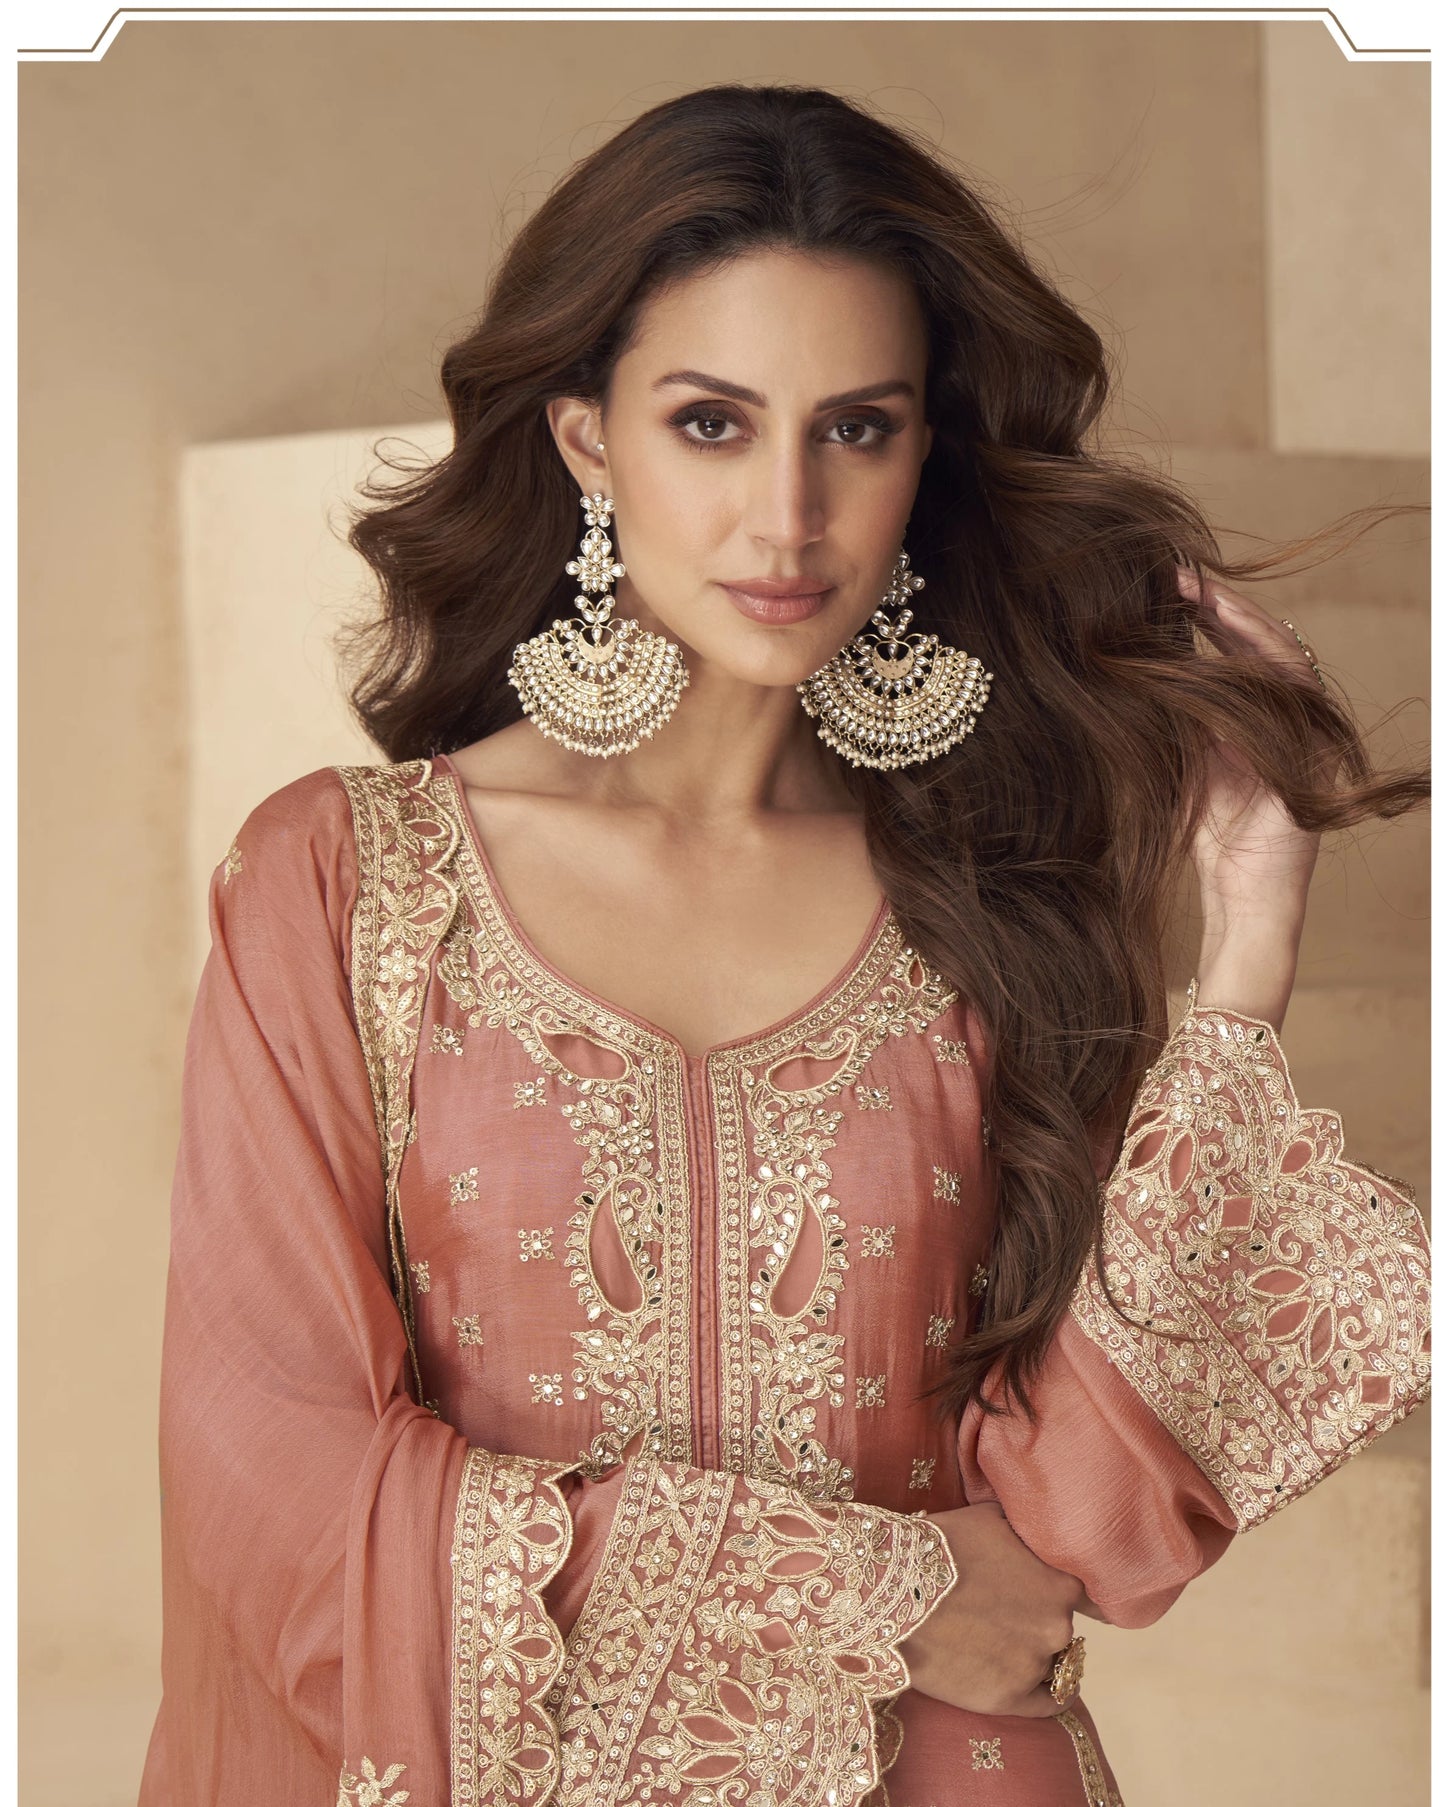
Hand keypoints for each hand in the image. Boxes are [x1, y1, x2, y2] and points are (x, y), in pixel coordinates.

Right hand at [898, 1501, 1087, 1716]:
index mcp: (1060, 1581)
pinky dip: (1046, 1693)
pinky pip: (1048, 1702)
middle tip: (1002, 1609)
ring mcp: (1034, 1665)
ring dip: (1030, 1650)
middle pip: (1060, 1624)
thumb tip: (1037, 1529)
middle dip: (1036, 1616)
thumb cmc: (940, 1548)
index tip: (1043, 1589)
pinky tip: (1039, 1684)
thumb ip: (1025, 1531)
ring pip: (1051, 1660)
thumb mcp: (990, 1518)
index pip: (1084, 1593)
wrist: (892, 1594)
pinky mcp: (1008, 1698)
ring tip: (997, 1640)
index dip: (1059, 1589)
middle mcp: (1058, 1625)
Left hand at [1175, 569, 1338, 1029]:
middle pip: (1263, 644)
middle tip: (1178, 576)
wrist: (1242, 906)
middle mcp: (1285, 720)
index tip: (1159, 584)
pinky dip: (1256, 675)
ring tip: (1200, 597)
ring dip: (1241, 627)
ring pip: (1282, 663)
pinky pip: (1289, 704)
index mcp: (1252, 719)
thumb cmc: (1205, 843)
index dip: (1203, 615)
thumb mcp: (1179, 769)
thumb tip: (1120, 670)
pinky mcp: (1314, 761)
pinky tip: (1221, 653)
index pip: (1233, 651)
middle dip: (1222, 607)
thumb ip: (1167, 722)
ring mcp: (1305, 738)